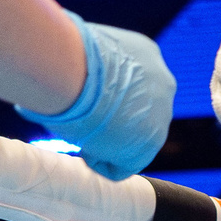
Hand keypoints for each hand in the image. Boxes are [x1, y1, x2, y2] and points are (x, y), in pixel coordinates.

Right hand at [12, 14, 174, 179]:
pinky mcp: (148, 146)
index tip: (81, 101)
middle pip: (138, 113)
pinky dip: (100, 163)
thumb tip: (57, 72)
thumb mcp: (81, 54)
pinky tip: (83, 149)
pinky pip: (122, 166)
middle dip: (110, 121)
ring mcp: (161, 115)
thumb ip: (84, 66)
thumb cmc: (63, 56)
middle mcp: (163, 83)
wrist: (71, 71)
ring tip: (78, 134)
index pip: (133, 85)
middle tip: (80, 122)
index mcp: (147, 54)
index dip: (104, 98)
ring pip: (132, 140)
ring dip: (104, 141)